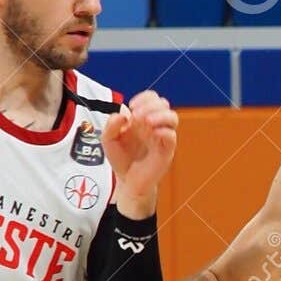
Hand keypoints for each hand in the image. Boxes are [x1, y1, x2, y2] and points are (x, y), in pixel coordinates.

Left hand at [101, 91, 178, 216]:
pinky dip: (164, 131)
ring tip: (147, 122)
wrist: (128, 182)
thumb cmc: (122, 160)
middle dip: (149, 105)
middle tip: (136, 116)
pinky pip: (172, 136)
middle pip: (163, 103)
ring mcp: (161, 138)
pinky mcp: (166, 151)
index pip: (152, 98)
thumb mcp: (108, 140)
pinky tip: (153, 134)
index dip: (143, 97)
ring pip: (172, 117)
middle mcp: (154, 126)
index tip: (132, 106)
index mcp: (142, 119)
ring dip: (159, 114)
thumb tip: (123, 113)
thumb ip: (111, 125)